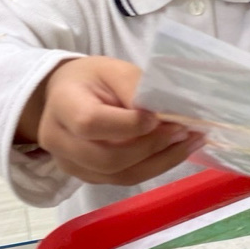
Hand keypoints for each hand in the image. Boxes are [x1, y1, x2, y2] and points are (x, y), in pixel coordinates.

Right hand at [19, 57, 202, 186]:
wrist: (67, 96)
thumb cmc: (92, 79)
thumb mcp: (113, 70)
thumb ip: (135, 88)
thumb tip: (167, 113)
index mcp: (63, 105)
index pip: (91, 123)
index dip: (128, 125)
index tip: (158, 117)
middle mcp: (59, 141)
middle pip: (107, 159)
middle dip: (152, 147)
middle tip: (184, 130)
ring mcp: (72, 164)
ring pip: (120, 175)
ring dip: (161, 161)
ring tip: (190, 141)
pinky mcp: (89, 177)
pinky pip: (125, 179)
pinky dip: (155, 166)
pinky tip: (176, 150)